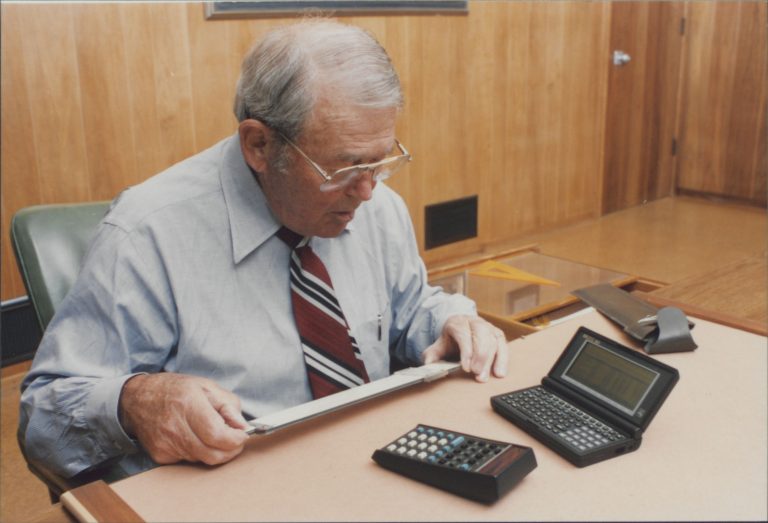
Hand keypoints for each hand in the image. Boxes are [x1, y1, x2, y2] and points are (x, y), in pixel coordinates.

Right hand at [119, 373, 249, 465]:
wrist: (137, 399)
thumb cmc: (174, 390)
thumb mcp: (206, 387)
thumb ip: (228, 405)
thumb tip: (242, 426)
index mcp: (189, 405)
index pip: (217, 435)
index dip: (235, 439)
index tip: (242, 435)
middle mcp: (175, 427)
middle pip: (212, 454)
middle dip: (230, 450)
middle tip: (235, 440)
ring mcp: (166, 444)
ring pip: (202, 459)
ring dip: (214, 450)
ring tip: (213, 433)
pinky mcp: (160, 455)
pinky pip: (188, 460)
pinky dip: (198, 452)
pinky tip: (194, 437)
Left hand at [422, 315, 508, 381]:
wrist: (459, 329)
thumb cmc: (449, 341)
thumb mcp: (438, 346)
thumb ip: (432, 355)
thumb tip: (429, 363)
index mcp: (457, 323)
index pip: (464, 334)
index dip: (467, 351)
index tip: (466, 368)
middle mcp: (474, 322)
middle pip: (481, 335)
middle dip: (480, 356)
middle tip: (477, 374)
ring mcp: (488, 327)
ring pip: (494, 340)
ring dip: (491, 360)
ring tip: (484, 377)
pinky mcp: (497, 334)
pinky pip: (503, 345)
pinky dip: (503, 359)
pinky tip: (499, 373)